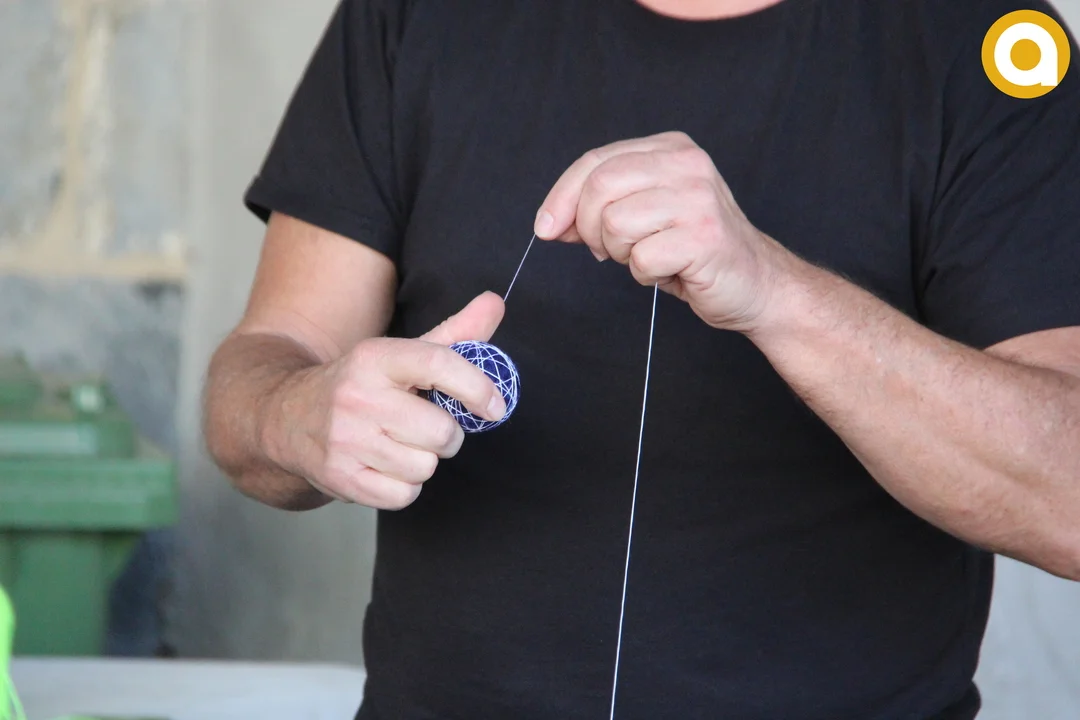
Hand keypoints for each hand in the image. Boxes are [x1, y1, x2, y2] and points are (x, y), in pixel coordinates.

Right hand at [266, 292, 507, 509]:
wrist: (286, 418)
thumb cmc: (362, 386)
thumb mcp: (401, 354)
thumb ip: (455, 334)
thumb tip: (495, 302)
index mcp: (375, 357)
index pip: (437, 364)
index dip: (476, 387)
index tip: (495, 406)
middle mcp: (357, 397)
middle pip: (441, 432)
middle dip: (446, 435)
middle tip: (425, 427)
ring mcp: (345, 440)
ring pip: (424, 467)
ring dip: (423, 461)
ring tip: (398, 445)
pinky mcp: (340, 478)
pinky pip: (404, 495)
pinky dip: (404, 487)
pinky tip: (384, 466)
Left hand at [534, 131, 795, 332]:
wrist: (755, 283)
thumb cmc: (694, 250)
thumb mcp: (644, 217)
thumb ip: (599, 210)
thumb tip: (550, 223)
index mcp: (670, 149)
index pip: (595, 161)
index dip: (561, 197)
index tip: (546, 229)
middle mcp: (687, 164)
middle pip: (599, 187)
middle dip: (587, 228)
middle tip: (609, 251)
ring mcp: (698, 198)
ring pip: (615, 223)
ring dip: (621, 253)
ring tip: (648, 257)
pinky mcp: (704, 237)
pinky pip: (641, 259)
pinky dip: (645, 275)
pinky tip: (669, 271)